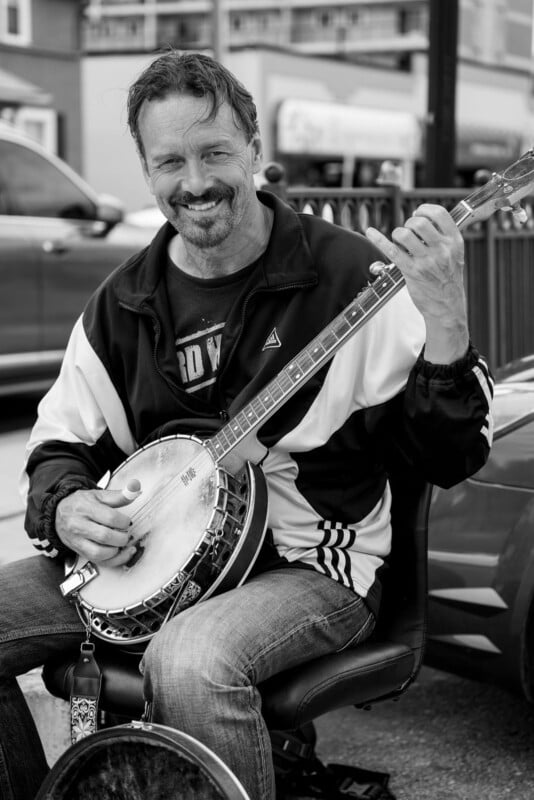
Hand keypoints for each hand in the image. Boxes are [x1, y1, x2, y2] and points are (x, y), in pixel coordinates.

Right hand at [56, 486, 139, 566]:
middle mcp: (78, 525)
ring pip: (99, 553)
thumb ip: (118, 495)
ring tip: (121, 542)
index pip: (110, 518)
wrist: (58, 514)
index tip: (126, 521)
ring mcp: (77, 540)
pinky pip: (97, 561)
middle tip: (125, 533)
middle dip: (122, 537)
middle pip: (105, 536)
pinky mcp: (79, 551)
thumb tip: (135, 492)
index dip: (124, 521)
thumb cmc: (79, 504)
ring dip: (117, 550)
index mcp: (84, 508)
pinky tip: (120, 553)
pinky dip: (113, 560)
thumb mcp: (97, 495)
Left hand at [366, 204, 468, 363]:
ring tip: (400, 241)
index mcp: (455, 242)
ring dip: (398, 233)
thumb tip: (419, 216)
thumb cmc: (448, 280)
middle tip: (408, 232)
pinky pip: (391, 251)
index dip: (424, 209)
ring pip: (404, 234)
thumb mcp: (454, 255)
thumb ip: (442, 236)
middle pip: (419, 222)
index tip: (418, 213)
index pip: (439, 213)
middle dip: (409, 222)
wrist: (447, 307)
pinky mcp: (412, 272)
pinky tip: (370, 232)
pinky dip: (378, 239)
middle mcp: (442, 250)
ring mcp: (426, 262)